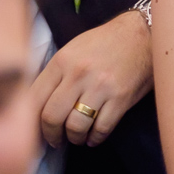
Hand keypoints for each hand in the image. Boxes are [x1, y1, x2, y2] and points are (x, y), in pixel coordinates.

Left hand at [30, 10, 152, 148]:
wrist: (143, 33)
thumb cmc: (106, 41)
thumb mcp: (74, 48)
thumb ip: (56, 74)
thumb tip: (36, 104)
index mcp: (62, 61)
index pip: (34, 99)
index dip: (29, 120)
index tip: (34, 129)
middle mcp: (79, 74)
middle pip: (52, 117)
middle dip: (51, 134)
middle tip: (55, 140)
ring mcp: (101, 87)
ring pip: (76, 126)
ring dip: (75, 138)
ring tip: (77, 137)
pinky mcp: (121, 97)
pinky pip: (102, 128)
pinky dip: (96, 138)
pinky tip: (94, 137)